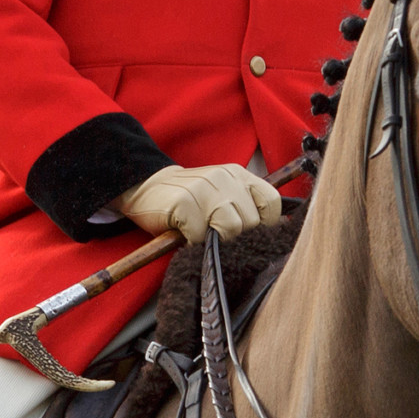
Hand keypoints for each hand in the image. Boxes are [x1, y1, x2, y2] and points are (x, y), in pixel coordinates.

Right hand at [115, 164, 280, 244]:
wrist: (146, 187)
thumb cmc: (189, 198)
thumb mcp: (222, 192)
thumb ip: (244, 205)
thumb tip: (270, 235)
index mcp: (239, 175)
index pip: (272, 202)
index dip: (266, 224)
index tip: (251, 234)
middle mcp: (226, 179)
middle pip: (251, 222)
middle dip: (237, 236)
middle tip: (218, 236)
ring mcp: (205, 189)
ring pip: (231, 229)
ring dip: (217, 240)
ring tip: (203, 235)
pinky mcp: (184, 203)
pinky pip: (201, 236)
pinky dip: (194, 242)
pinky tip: (185, 233)